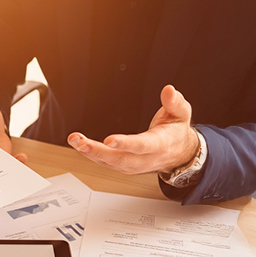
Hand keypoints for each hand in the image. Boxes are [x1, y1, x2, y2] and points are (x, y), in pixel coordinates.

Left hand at [67, 85, 198, 174]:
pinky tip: (79, 145)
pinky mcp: (124, 166)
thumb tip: (168, 90)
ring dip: (89, 153)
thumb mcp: (181, 114)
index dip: (125, 144)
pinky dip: (91, 154)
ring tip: (74, 140)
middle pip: (119, 158)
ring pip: (109, 163)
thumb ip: (175, 102)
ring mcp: (133, 165)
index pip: (142, 146)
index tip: (109, 140)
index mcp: (160, 145)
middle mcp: (144, 159)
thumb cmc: (176, 132)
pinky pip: (105, 163)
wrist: (178, 154)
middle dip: (97, 151)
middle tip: (79, 142)